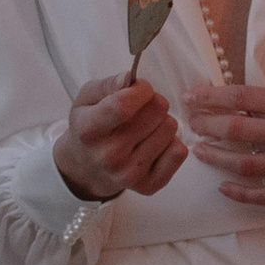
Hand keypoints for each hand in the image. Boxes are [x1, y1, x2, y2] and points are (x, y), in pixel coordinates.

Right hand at [54, 71, 184, 204]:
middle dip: (153, 102)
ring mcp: (130, 173)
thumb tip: (130, 78)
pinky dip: (171, 142)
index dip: (141, 90)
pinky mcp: (149, 185)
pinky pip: (179, 151)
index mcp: (90, 130)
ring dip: (161, 122)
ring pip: (170, 128)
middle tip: (142, 110)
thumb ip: (108, 84)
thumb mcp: (87, 99)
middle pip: (156, 112)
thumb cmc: (89, 127)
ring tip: (146, 128)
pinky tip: (154, 143)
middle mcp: (109, 155)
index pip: (124, 106)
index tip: (141, 88)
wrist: (85, 168)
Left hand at [182, 83, 264, 207]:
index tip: (191, 95)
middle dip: (206, 125)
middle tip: (187, 122)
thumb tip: (253, 103)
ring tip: (198, 151)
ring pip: (247, 164)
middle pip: (238, 130)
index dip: (212, 96)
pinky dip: (243, 193)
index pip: (244, 98)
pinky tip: (225, 188)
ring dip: (217, 158)